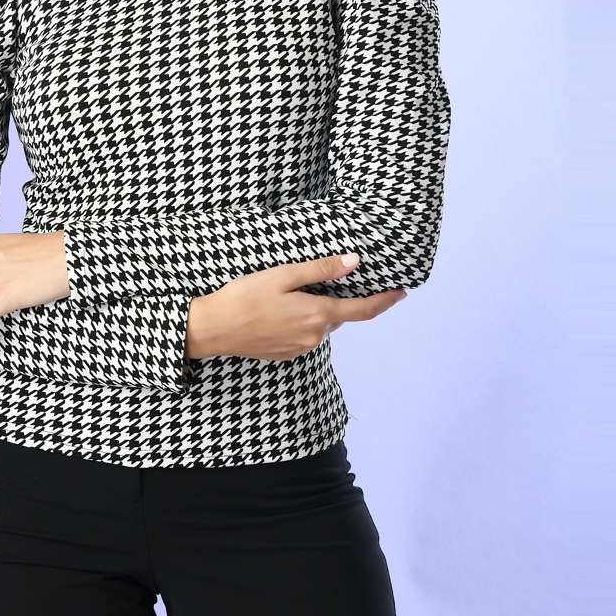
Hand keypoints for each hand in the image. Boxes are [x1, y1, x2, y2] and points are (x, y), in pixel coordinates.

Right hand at [186, 253, 407, 361]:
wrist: (212, 329)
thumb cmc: (245, 296)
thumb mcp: (283, 275)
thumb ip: (321, 270)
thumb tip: (354, 262)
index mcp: (318, 316)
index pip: (363, 310)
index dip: (385, 301)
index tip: (402, 292)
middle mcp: (314, 337)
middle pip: (338, 315)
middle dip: (338, 299)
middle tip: (324, 280)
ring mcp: (299, 348)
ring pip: (320, 325)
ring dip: (316, 310)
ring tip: (292, 293)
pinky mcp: (285, 354)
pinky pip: (304, 334)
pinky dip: (301, 321)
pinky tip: (279, 309)